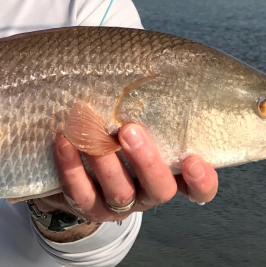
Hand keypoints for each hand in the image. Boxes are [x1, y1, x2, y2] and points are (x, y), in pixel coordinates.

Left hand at [33, 123, 217, 238]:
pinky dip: (71, 167)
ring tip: (92, 136)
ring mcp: (116, 204)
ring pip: (119, 191)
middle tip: (130, 130)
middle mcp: (146, 193)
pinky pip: (79, 192)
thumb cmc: (111, 135)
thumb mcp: (133, 123)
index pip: (197, 188)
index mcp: (167, 174)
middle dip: (146, 161)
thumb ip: (145, 107)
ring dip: (106, 163)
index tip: (193, 160)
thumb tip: (148, 60)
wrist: (69, 173)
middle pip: (158, 188)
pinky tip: (64, 143)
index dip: (201, 180)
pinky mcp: (86, 206)